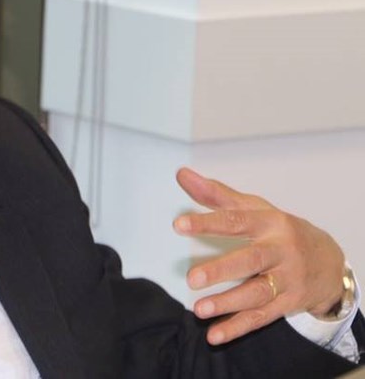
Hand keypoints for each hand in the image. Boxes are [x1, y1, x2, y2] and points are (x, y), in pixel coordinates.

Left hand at [172, 167, 345, 345]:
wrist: (330, 260)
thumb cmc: (280, 230)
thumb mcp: (253, 208)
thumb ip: (215, 194)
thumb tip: (181, 173)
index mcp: (269, 223)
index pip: (236, 221)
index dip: (207, 222)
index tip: (178, 225)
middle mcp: (280, 251)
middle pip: (250, 261)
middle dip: (221, 270)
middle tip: (191, 278)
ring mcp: (287, 280)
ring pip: (257, 294)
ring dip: (227, 304)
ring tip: (198, 309)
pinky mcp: (287, 304)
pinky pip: (261, 317)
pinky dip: (238, 328)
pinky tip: (214, 335)